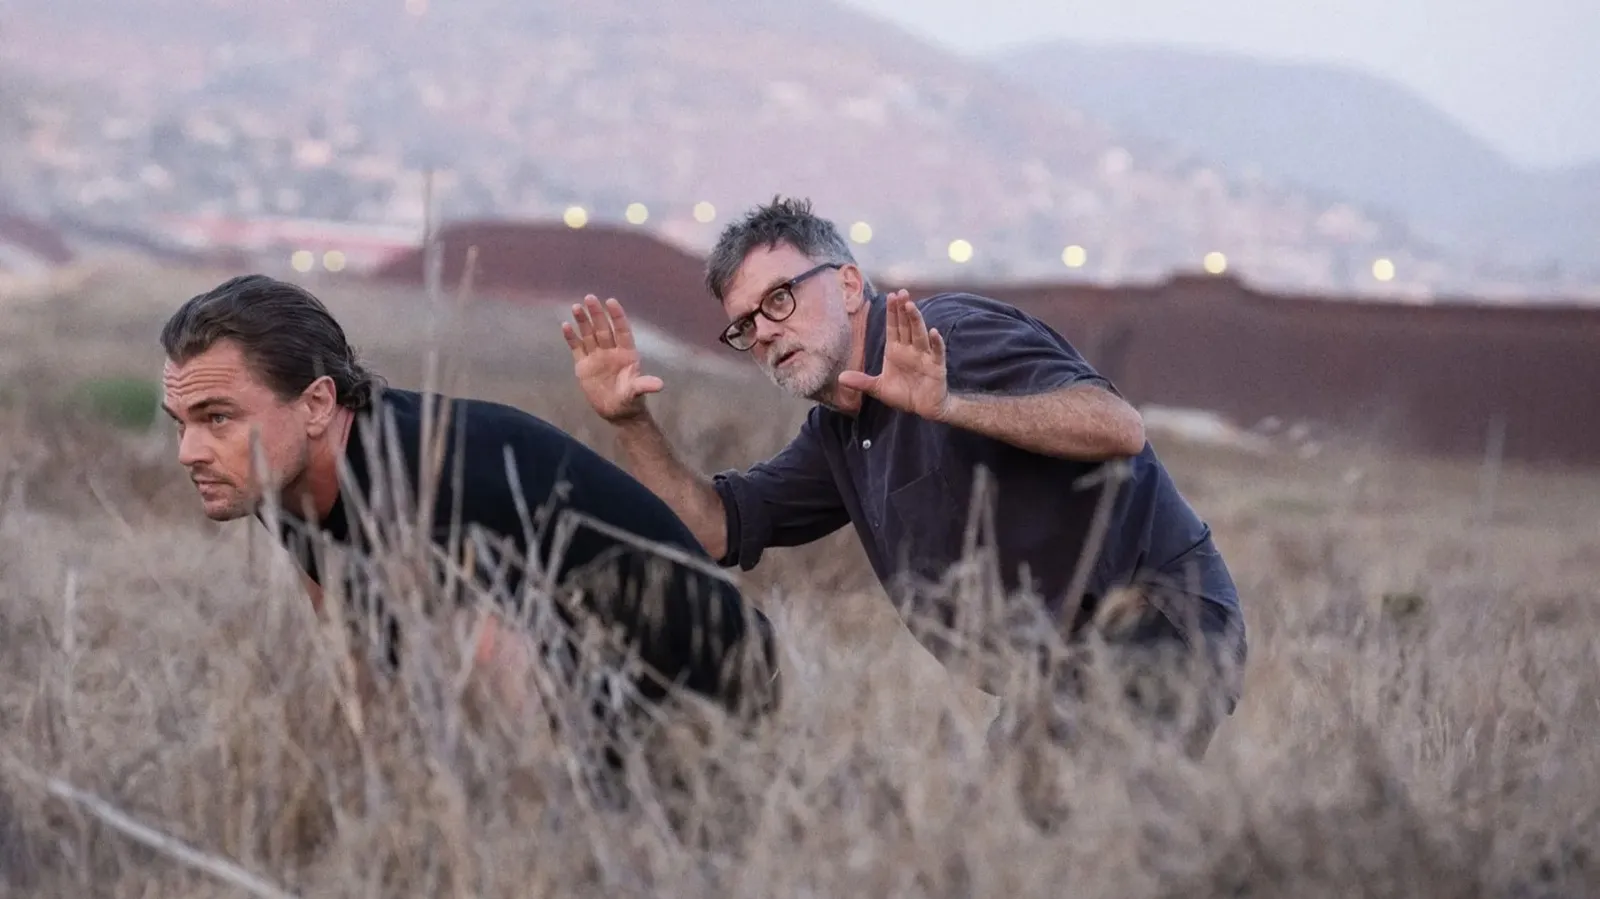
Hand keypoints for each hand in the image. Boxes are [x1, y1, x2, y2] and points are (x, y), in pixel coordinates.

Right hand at [562, 295, 663, 423]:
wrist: (616, 412)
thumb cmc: (630, 400)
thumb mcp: (636, 392)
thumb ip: (644, 385)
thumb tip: (660, 385)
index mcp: (626, 353)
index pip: (622, 330)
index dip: (617, 316)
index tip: (611, 301)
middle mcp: (611, 351)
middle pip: (603, 329)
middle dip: (597, 314)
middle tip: (590, 298)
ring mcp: (596, 357)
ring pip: (589, 335)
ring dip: (583, 321)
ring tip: (576, 307)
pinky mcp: (583, 365)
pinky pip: (577, 348)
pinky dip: (572, 338)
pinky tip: (566, 325)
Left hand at [837, 290, 948, 420]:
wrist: (923, 408)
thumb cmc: (903, 394)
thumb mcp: (878, 388)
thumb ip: (861, 382)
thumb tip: (840, 378)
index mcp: (895, 350)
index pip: (893, 327)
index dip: (892, 312)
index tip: (890, 296)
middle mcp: (910, 349)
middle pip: (906, 326)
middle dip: (903, 309)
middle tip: (901, 292)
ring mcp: (924, 356)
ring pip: (920, 334)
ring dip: (916, 320)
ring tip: (911, 306)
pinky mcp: (936, 366)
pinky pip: (937, 352)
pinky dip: (936, 343)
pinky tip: (934, 332)